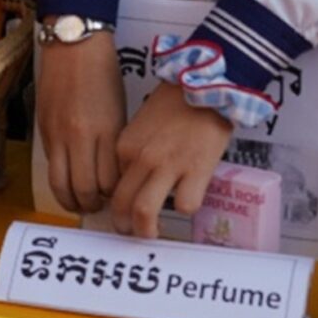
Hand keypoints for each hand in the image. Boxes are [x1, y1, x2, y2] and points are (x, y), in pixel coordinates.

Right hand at [36, 34, 126, 214]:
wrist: (73, 45)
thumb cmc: (103, 72)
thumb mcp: (119, 108)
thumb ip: (114, 141)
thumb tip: (114, 173)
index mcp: (106, 129)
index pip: (110, 180)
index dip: (115, 195)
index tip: (119, 196)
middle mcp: (80, 135)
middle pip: (85, 189)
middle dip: (93, 205)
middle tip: (100, 206)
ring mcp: (58, 134)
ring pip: (61, 185)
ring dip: (72, 201)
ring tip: (81, 202)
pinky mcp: (43, 130)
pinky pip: (50, 166)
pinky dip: (60, 180)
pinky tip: (68, 181)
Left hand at [110, 88, 233, 237]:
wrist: (206, 84)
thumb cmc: (176, 102)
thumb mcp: (142, 124)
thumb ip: (134, 151)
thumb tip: (133, 179)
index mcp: (125, 146)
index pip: (112, 184)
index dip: (117, 199)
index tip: (123, 207)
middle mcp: (142, 158)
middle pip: (121, 204)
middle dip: (123, 225)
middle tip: (128, 232)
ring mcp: (168, 165)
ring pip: (144, 212)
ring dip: (146, 229)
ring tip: (151, 233)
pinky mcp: (196, 170)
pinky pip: (184, 205)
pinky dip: (186, 208)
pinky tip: (189, 198)